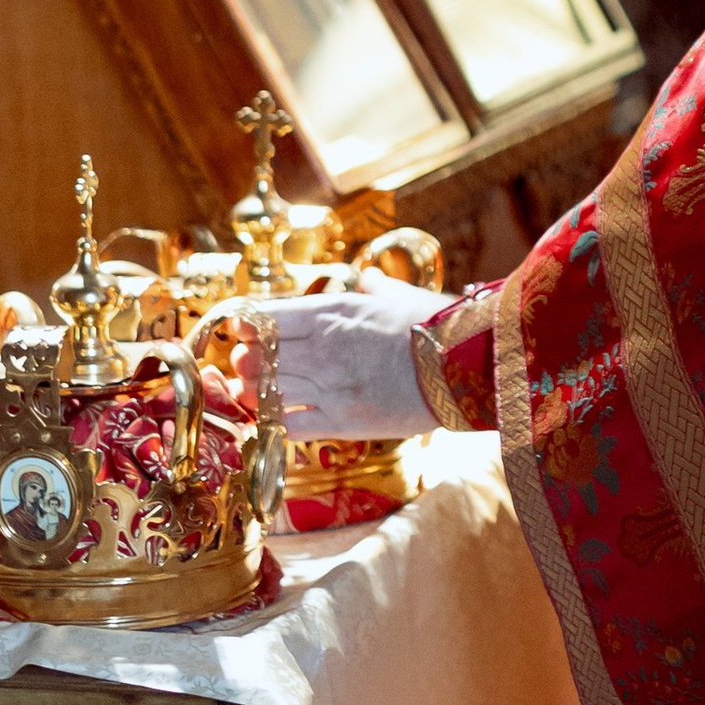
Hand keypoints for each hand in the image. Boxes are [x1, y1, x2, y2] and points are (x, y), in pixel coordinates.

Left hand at [263, 276, 447, 436]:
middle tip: (248, 364)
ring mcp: (329, 387)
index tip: (242, 330)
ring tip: (257, 393)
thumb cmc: (436, 326)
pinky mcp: (341, 422)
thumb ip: (376, 287)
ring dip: (254, 393)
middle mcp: (322, 348)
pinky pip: (288, 426)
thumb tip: (370, 278)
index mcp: (331, 312)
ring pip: (264, 392)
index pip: (265, 318)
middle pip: (257, 356)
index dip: (246, 326)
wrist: (463, 366)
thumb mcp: (401, 296)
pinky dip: (274, 424)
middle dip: (246, 361)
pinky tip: (277, 420)